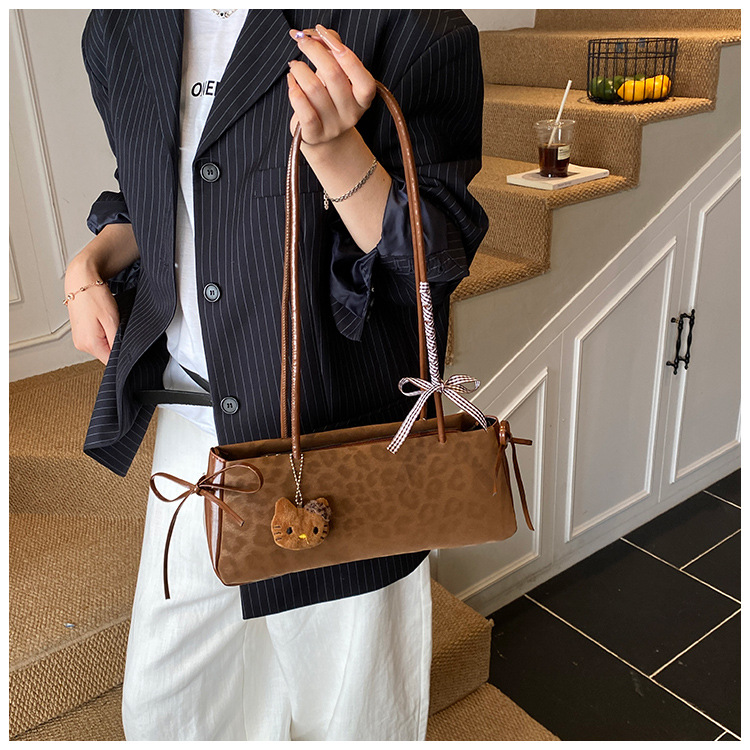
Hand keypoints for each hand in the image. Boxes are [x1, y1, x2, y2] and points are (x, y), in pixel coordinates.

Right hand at [65, 255, 118, 364]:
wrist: (81, 281)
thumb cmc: (94, 296)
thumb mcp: (112, 320)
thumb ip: (116, 340)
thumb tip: (121, 354)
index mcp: (89, 343)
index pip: (111, 361)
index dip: (122, 355)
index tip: (129, 344)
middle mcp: (81, 344)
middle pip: (106, 355)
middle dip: (116, 345)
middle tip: (119, 327)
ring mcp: (79, 339)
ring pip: (102, 347)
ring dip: (110, 338)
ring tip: (109, 321)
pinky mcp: (80, 334)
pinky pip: (96, 340)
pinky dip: (103, 334)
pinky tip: (104, 321)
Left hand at [286, 25, 376, 145]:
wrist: (322, 136)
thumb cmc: (329, 98)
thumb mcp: (338, 74)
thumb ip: (334, 49)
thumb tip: (319, 33)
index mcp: (362, 98)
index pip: (362, 76)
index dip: (342, 51)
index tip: (321, 33)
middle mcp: (351, 113)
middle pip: (334, 75)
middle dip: (314, 51)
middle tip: (302, 41)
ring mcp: (333, 126)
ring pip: (314, 89)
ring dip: (300, 69)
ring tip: (295, 66)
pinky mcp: (314, 135)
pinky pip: (304, 111)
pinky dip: (294, 90)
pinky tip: (291, 82)